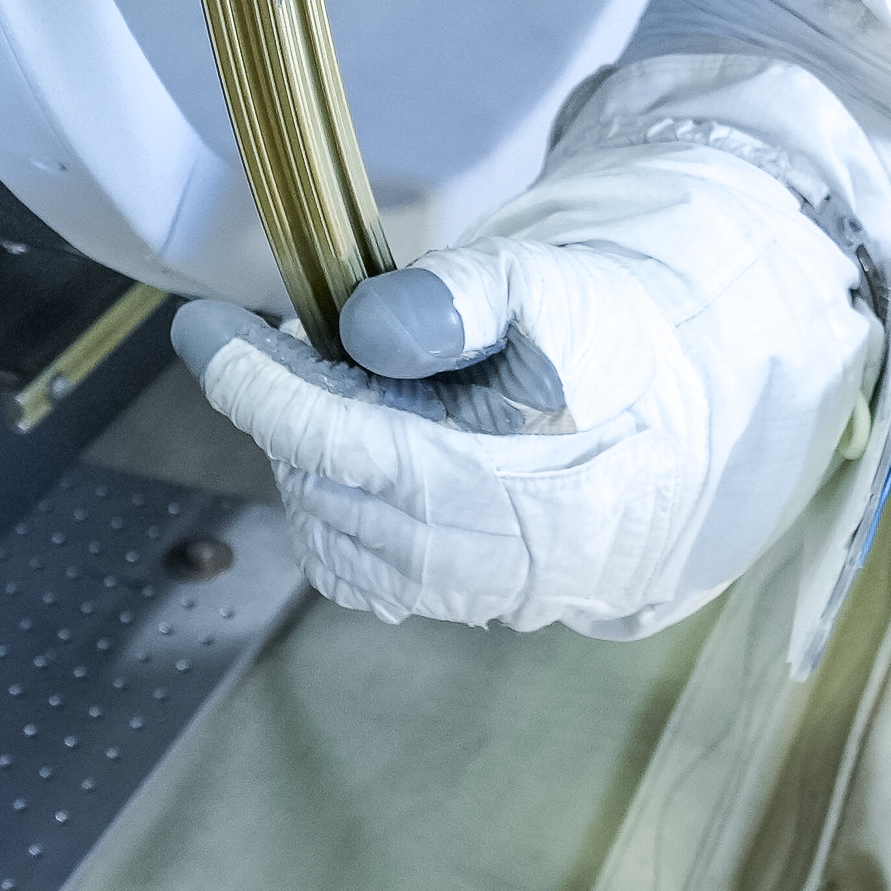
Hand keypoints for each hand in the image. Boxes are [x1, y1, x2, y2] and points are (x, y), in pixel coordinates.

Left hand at [172, 143, 871, 635]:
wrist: (687, 431)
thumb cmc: (617, 347)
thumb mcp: (557, 288)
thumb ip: (461, 299)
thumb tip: (363, 332)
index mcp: (519, 487)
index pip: (353, 445)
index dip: (265, 387)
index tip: (203, 328)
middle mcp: (487, 565)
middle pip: (326, 487)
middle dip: (286, 406)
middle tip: (282, 333)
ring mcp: (468, 596)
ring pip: (328, 529)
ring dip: (305, 453)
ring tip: (331, 383)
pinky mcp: (454, 603)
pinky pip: (352, 562)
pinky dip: (330, 499)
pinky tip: (356, 444)